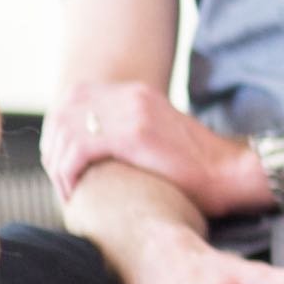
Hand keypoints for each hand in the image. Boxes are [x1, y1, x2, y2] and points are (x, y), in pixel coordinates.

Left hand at [49, 79, 264, 215]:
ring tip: (67, 190)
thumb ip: (130, 132)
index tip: (59, 160)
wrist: (231, 173)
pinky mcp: (134, 135)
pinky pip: (80, 150)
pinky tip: (74, 190)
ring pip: (68, 131)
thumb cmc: (198, 168)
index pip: (76, 98)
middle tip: (59, 177)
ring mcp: (133, 111)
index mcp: (138, 93)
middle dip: (52, 145)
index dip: (58, 129)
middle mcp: (132, 95)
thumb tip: (98, 152)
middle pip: (64, 110)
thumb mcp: (158, 138)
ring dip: (58, 164)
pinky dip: (68, 172)